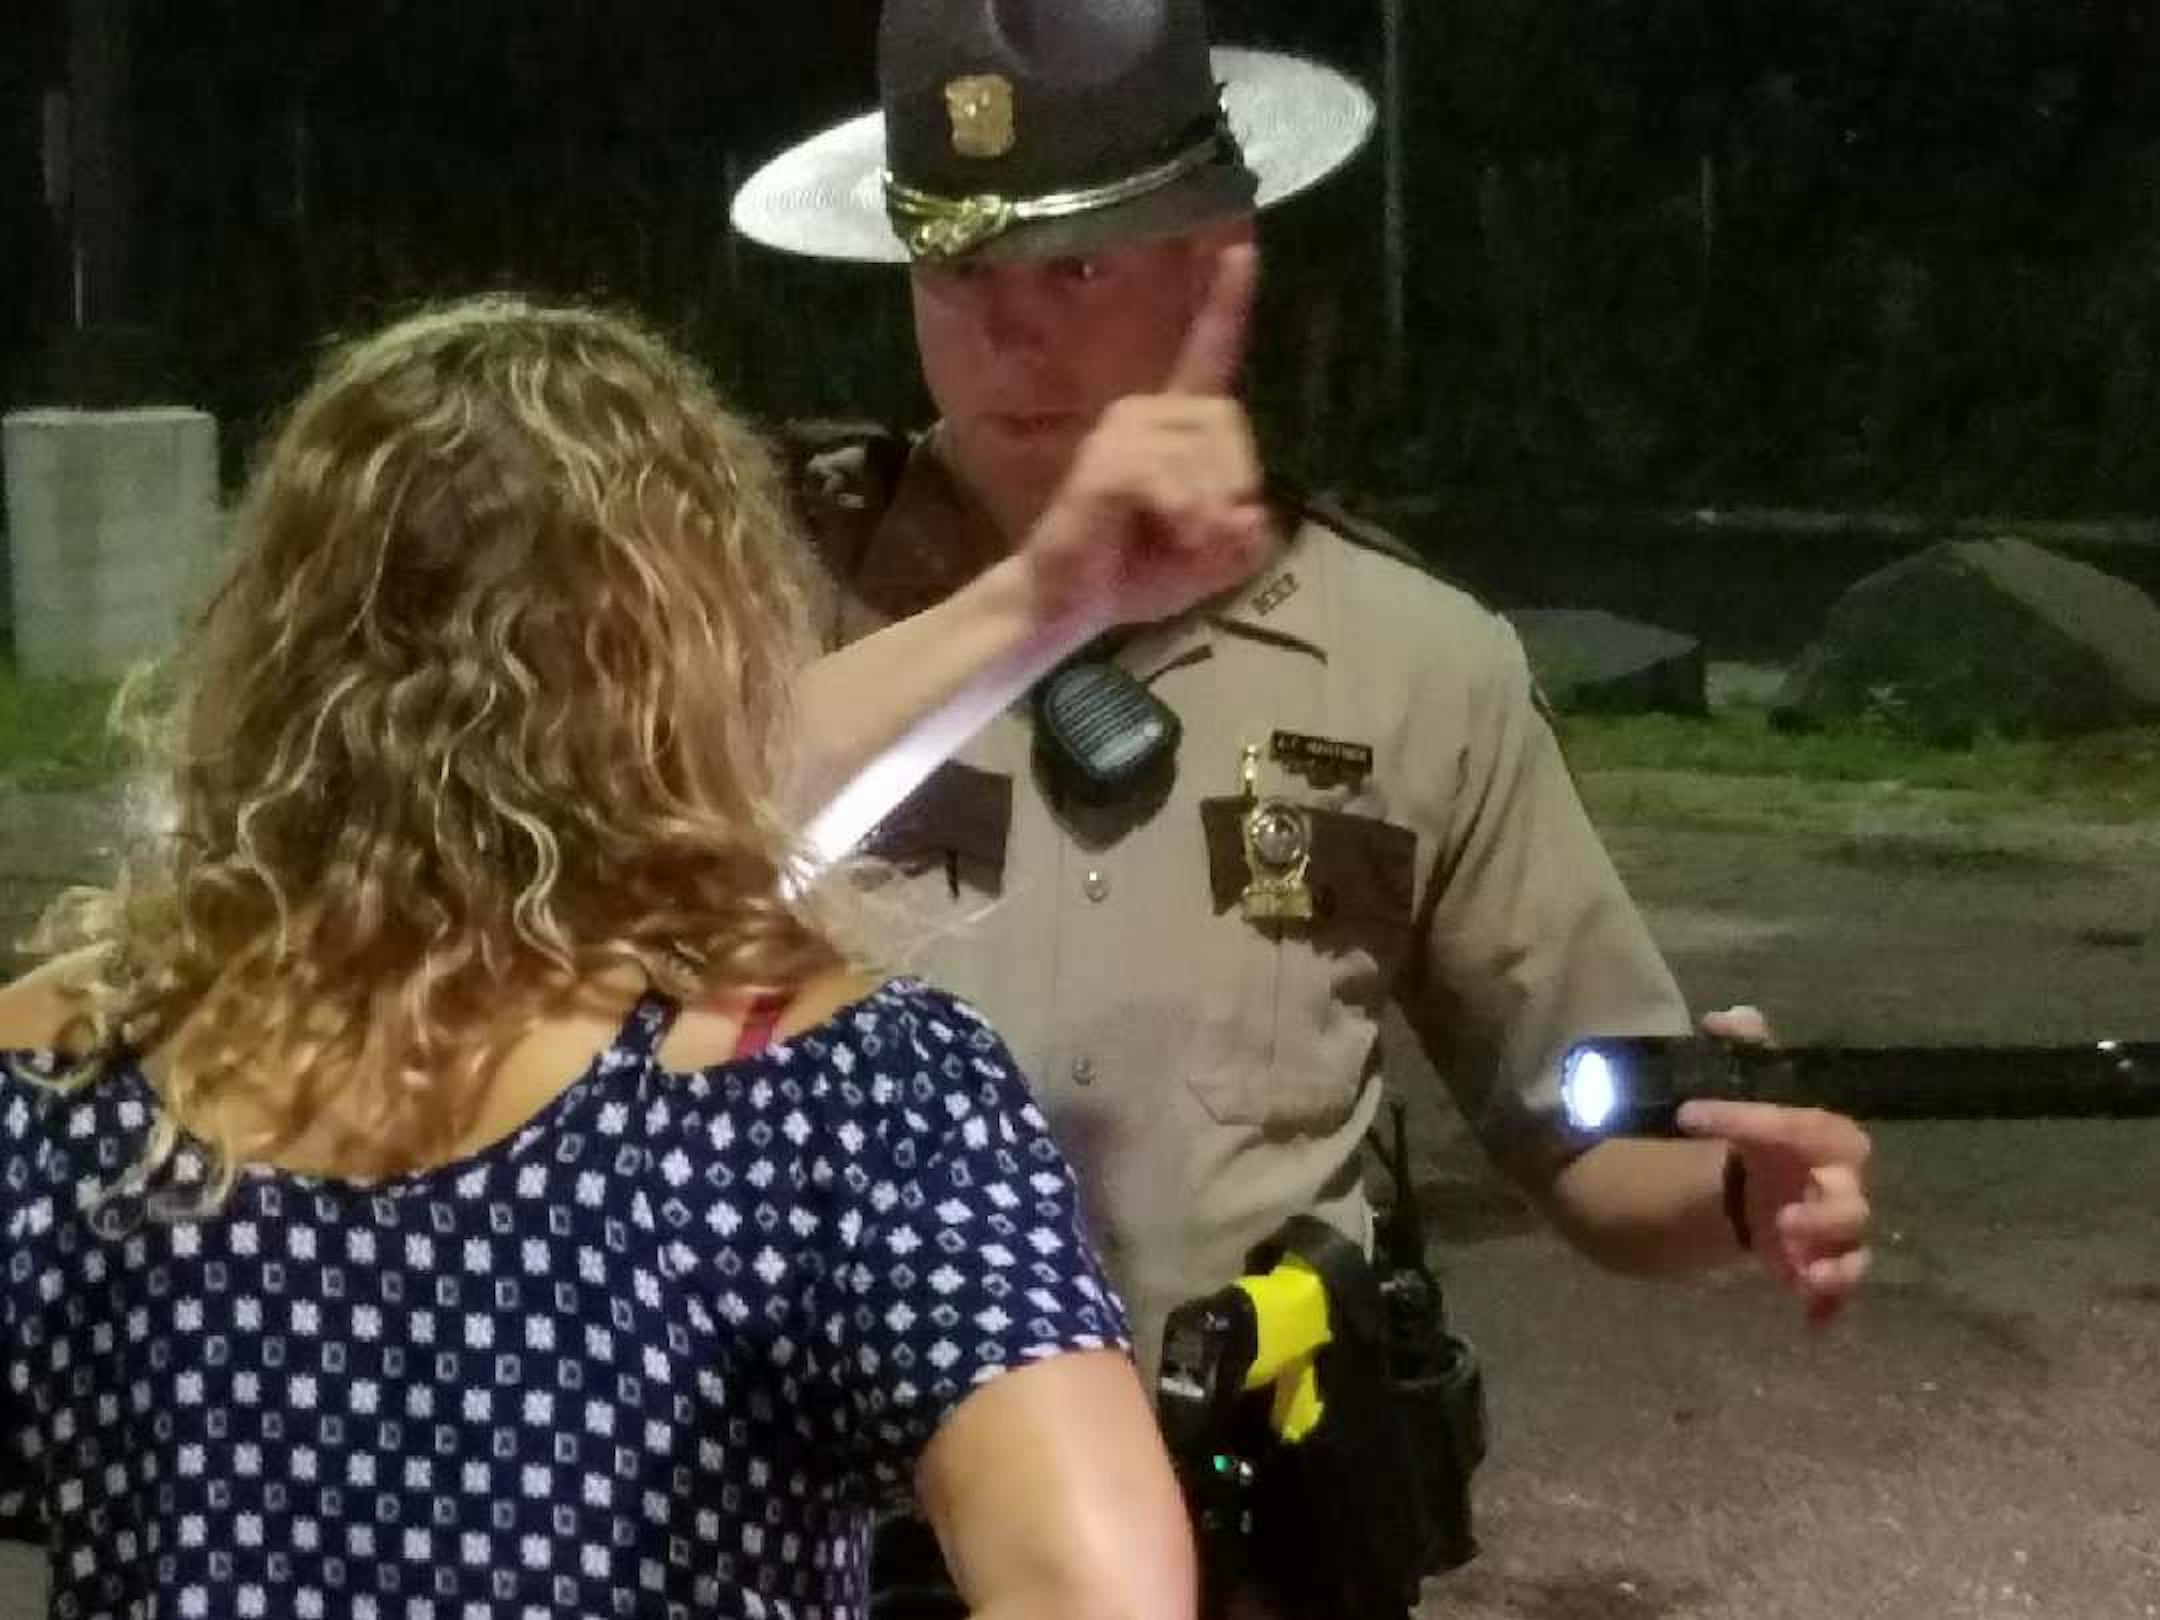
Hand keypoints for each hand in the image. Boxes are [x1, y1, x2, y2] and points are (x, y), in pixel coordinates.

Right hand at [1021, 242, 1272, 626]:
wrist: (1061, 601)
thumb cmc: (1132, 569)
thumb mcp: (1208, 558)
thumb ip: (1242, 537)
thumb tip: (1255, 518)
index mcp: (1173, 423)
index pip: (1208, 352)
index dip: (1226, 301)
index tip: (1240, 243)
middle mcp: (1145, 411)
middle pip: (1228, 423)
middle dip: (1234, 485)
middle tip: (1208, 536)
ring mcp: (1121, 432)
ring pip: (1202, 455)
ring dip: (1207, 511)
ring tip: (1183, 543)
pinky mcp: (1106, 463)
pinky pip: (1169, 479)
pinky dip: (1183, 516)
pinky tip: (1170, 534)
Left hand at [1680, 1005, 1873, 1324]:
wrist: (1752, 1177)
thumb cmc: (1755, 1128)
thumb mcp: (1740, 1080)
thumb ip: (1738, 1048)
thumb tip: (1730, 1018)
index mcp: (1814, 1133)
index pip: (1796, 1121)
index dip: (1746, 1117)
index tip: (1688, 1116)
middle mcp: (1834, 1181)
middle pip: (1851, 1197)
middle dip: (1827, 1212)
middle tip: (1781, 1220)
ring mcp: (1828, 1227)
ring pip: (1852, 1248)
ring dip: (1833, 1262)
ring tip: (1800, 1270)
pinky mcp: (1816, 1263)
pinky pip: (1839, 1289)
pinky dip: (1829, 1305)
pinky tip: (1810, 1324)